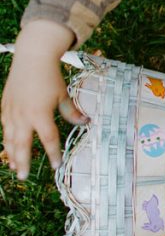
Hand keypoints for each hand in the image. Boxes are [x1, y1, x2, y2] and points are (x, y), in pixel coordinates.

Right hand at [1, 21, 81, 178]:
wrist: (32, 58)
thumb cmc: (50, 77)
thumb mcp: (64, 94)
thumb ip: (71, 112)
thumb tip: (85, 123)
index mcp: (40, 114)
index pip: (48, 140)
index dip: (53, 153)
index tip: (56, 164)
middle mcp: (23, 116)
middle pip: (22, 145)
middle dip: (23, 162)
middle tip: (24, 177)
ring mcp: (11, 112)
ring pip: (9, 139)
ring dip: (12, 154)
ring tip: (14, 167)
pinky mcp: (4, 107)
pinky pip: (5, 128)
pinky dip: (6, 140)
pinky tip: (8, 147)